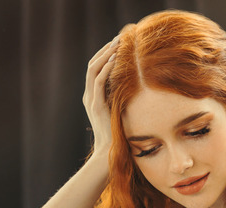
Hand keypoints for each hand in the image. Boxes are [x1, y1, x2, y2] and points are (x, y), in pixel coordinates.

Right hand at [83, 37, 117, 158]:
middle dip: (105, 50)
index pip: (95, 69)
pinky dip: (106, 68)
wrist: (109, 151)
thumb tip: (137, 87)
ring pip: (92, 69)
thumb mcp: (120, 112)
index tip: (118, 44)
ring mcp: (90, 100)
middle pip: (92, 65)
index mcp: (93, 97)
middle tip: (119, 38)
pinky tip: (115, 59)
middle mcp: (89, 96)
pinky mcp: (96, 105)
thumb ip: (122, 99)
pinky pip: (98, 81)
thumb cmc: (118, 134)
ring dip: (105, 54)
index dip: (105, 54)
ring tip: (117, 44)